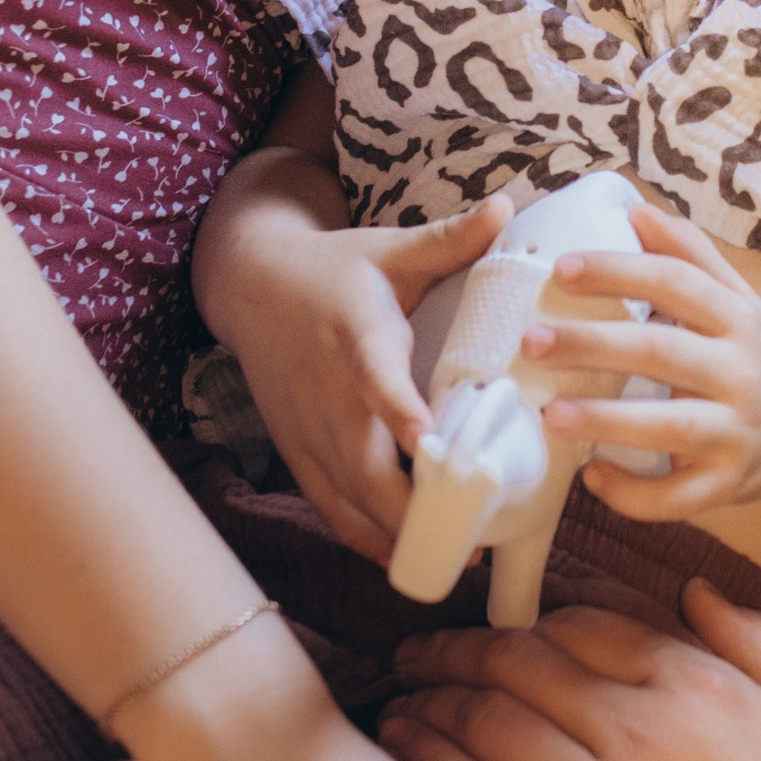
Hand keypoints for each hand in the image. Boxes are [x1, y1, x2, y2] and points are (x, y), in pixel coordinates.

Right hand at [219, 194, 512, 561]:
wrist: (251, 287)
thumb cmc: (335, 269)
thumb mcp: (391, 249)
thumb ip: (451, 238)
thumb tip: (510, 204)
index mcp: (356, 339)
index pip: (377, 382)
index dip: (400, 414)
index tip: (430, 444)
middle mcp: (327, 396)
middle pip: (364, 469)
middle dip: (414, 509)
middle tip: (475, 535)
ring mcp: (308, 432)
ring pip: (348, 502)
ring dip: (397, 535)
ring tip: (455, 556)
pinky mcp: (298, 453)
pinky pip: (331, 510)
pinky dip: (366, 538)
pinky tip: (410, 557)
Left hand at [379, 580, 760, 760]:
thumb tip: (694, 593)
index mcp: (696, 687)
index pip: (581, 627)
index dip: (527, 624)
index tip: (499, 631)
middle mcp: (637, 735)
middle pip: (518, 667)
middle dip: (457, 651)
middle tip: (419, 652)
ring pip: (486, 728)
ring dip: (431, 703)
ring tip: (399, 700)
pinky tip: (408, 757)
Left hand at [530, 206, 760, 522]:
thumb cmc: (759, 355)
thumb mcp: (738, 299)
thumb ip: (690, 254)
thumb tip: (634, 209)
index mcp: (738, 318)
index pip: (676, 283)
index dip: (619, 272)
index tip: (561, 267)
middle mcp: (741, 372)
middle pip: (664, 352)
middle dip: (595, 345)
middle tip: (533, 339)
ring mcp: (737, 432)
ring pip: (671, 427)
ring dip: (608, 420)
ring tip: (549, 413)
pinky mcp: (729, 485)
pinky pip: (679, 497)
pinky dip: (635, 494)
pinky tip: (592, 476)